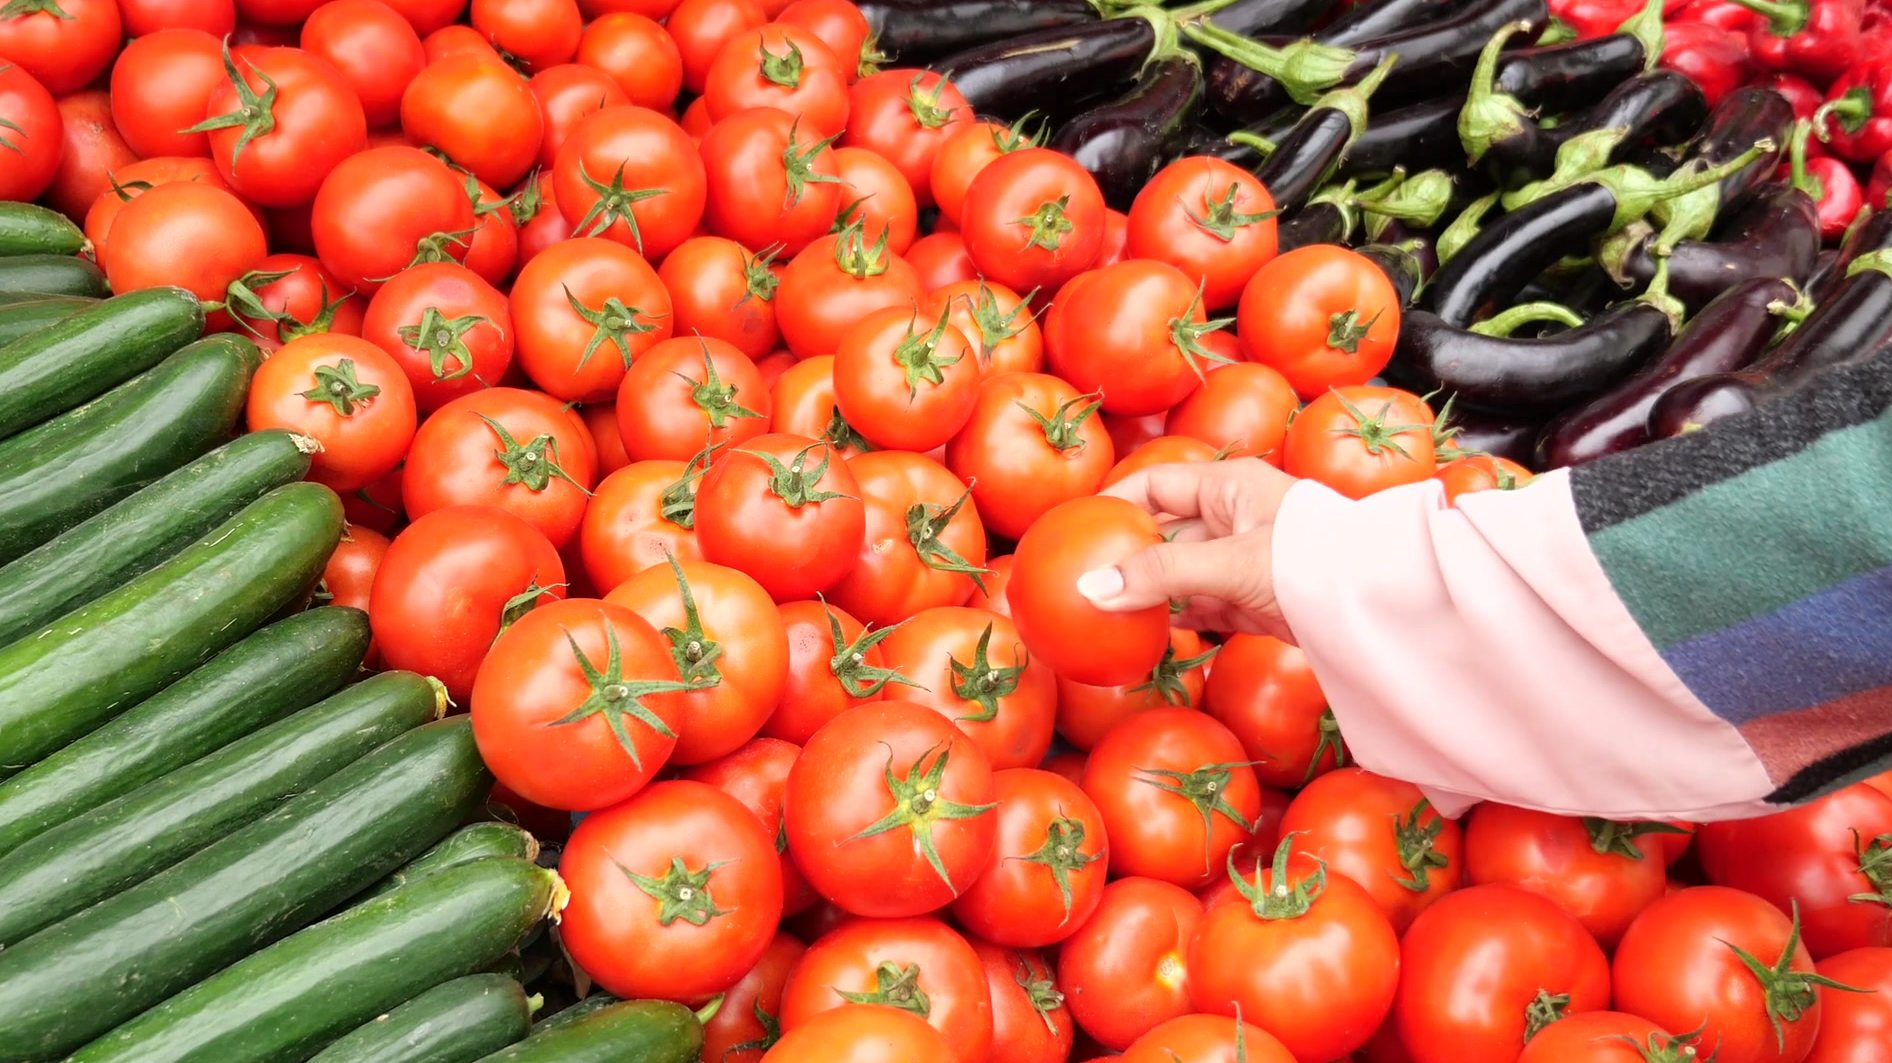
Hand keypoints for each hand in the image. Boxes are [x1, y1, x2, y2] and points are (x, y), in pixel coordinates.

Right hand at [1075, 458, 1298, 639]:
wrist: (1375, 604)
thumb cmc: (1307, 560)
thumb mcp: (1228, 563)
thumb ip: (1158, 576)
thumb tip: (1090, 590)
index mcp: (1228, 486)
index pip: (1155, 484)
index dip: (1115, 503)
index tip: (1078, 532)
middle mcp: (1233, 517)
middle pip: (1164, 534)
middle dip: (1128, 558)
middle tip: (1086, 583)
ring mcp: (1244, 560)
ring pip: (1181, 575)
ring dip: (1150, 595)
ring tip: (1109, 614)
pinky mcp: (1255, 600)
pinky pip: (1204, 607)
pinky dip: (1179, 620)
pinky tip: (1150, 634)